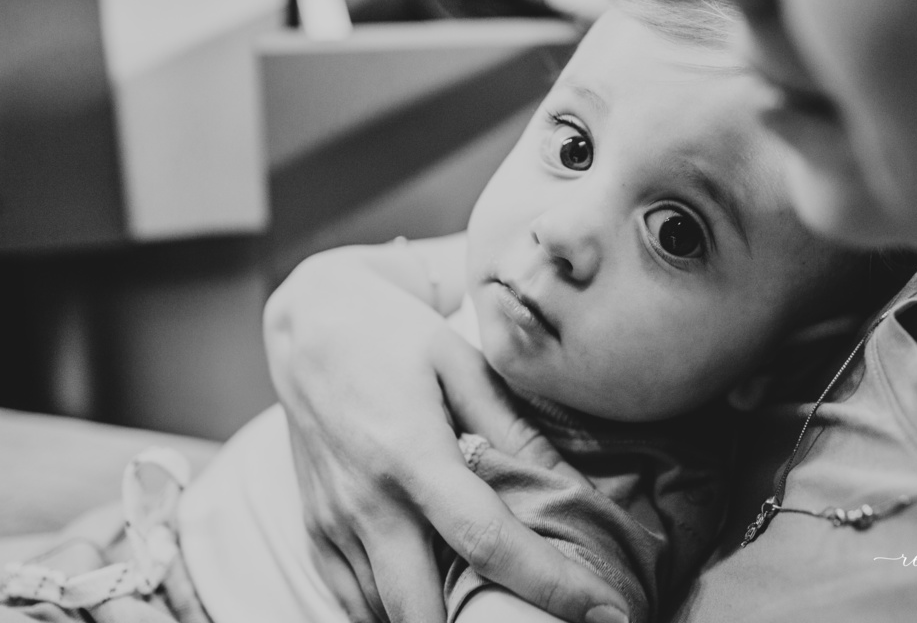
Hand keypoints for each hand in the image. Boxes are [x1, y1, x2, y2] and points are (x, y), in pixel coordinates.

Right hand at [265, 245, 629, 622]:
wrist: (308, 326)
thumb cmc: (393, 336)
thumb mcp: (462, 362)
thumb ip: (515, 429)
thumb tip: (575, 487)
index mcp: (412, 454)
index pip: (489, 542)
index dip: (551, 586)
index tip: (605, 614)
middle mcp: (366, 501)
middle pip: (422, 611)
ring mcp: (332, 523)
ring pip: (384, 617)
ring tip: (493, 611)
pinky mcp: (313, 532)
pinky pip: (351, 603)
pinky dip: (393, 613)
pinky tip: (435, 600)